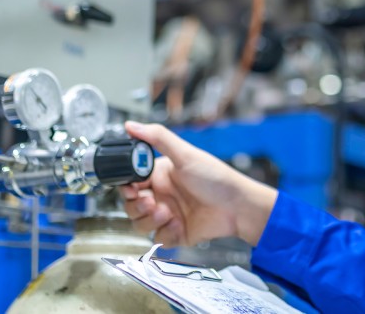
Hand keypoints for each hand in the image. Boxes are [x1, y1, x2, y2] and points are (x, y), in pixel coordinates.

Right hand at [120, 121, 277, 247]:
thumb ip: (157, 138)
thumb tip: (130, 125)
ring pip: (140, 225)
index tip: (132, 190)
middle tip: (151, 203)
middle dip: (137, 207)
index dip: (127, 189)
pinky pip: (159, 239)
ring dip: (150, 221)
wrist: (238, 207)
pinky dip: (167, 234)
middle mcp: (162, 196)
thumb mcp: (185, 155)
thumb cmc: (216, 178)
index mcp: (160, 176)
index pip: (131, 183)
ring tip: (167, 214)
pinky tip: (180, 225)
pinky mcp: (176, 233)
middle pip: (132, 206)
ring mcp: (168, 216)